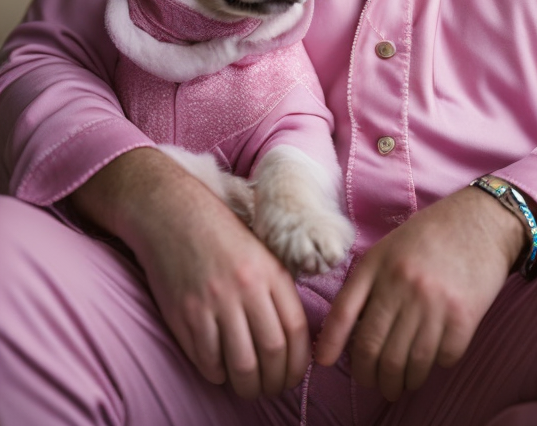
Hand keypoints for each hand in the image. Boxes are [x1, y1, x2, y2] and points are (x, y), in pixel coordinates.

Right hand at [71, 148, 310, 399]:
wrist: (172, 214)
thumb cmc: (219, 232)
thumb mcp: (260, 250)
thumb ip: (277, 287)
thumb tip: (294, 334)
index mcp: (270, 271)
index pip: (295, 329)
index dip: (298, 363)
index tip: (294, 377)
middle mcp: (246, 287)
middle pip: (272, 351)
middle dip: (275, 381)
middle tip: (271, 389)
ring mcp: (214, 302)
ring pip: (241, 362)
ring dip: (247, 385)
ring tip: (247, 388)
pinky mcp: (186, 313)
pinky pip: (207, 358)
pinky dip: (216, 373)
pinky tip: (220, 372)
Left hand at [315, 186, 525, 400]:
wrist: (482, 219)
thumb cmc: (431, 234)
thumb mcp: (390, 246)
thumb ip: (369, 282)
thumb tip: (351, 329)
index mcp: (379, 265)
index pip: (344, 312)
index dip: (330, 342)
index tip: (325, 361)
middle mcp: (402, 285)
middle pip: (374, 348)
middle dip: (370, 376)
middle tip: (375, 383)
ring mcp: (434, 302)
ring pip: (408, 362)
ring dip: (402, 382)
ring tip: (401, 384)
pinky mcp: (464, 316)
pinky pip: (443, 357)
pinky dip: (436, 366)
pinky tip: (434, 360)